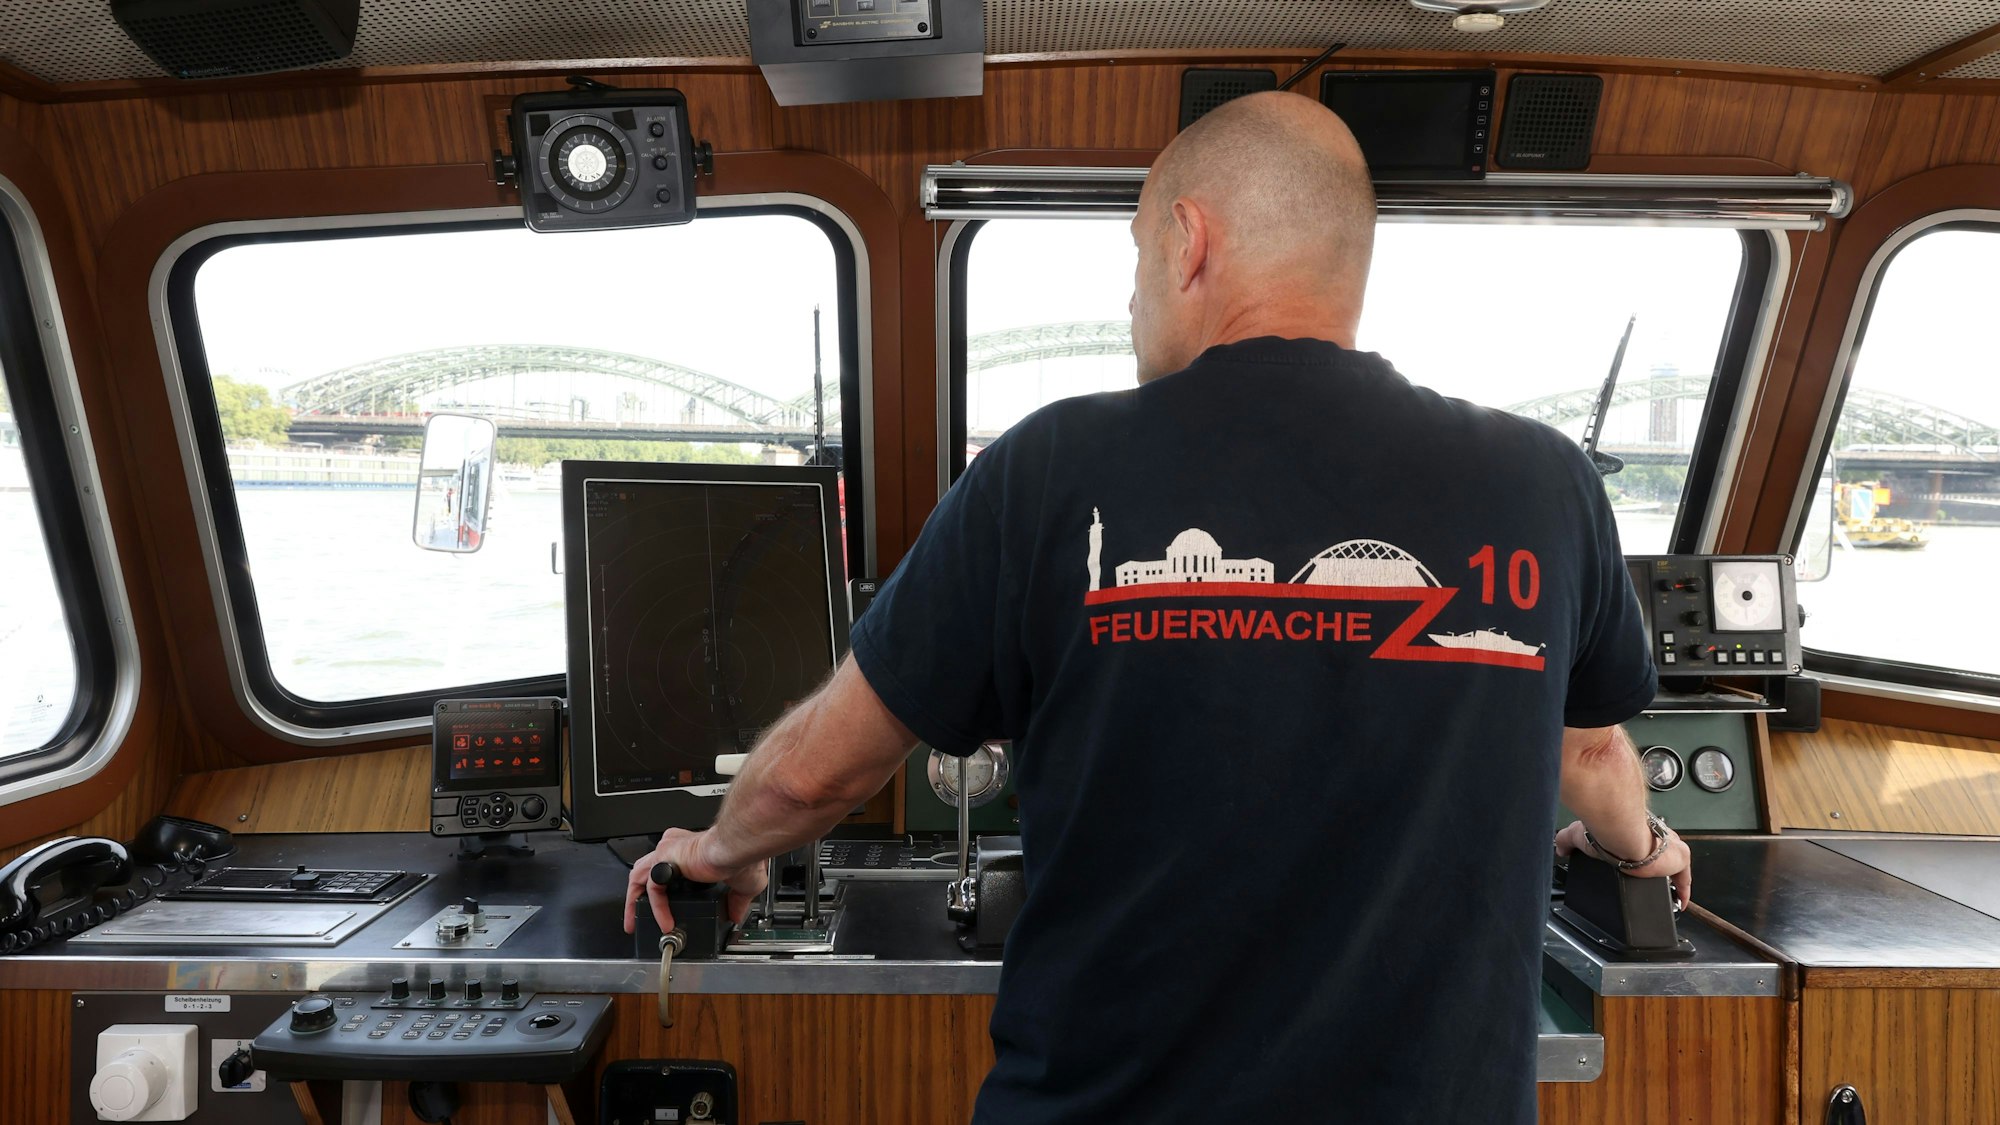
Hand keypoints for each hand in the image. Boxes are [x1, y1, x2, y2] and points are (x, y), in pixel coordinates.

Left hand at [622, 827, 769, 935]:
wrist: (737, 849)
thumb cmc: (741, 856)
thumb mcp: (742, 884)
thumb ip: (736, 900)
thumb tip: (736, 915)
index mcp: (689, 849)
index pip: (667, 866)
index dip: (664, 887)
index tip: (667, 906)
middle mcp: (674, 847)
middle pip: (645, 870)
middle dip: (636, 894)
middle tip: (635, 916)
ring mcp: (666, 852)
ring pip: (640, 877)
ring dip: (634, 901)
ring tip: (634, 922)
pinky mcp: (664, 860)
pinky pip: (653, 888)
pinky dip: (657, 908)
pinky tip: (666, 922)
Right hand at [1554, 819, 1692, 909]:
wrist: (1621, 835)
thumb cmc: (1605, 830)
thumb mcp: (1578, 834)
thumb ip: (1566, 840)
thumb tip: (1560, 847)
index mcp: (1635, 827)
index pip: (1643, 840)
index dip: (1642, 853)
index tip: (1640, 865)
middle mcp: (1657, 834)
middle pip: (1662, 853)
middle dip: (1658, 866)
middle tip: (1651, 881)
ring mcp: (1670, 846)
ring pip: (1674, 865)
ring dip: (1669, 878)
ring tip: (1664, 894)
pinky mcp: (1679, 858)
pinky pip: (1684, 879)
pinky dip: (1682, 891)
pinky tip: (1678, 902)